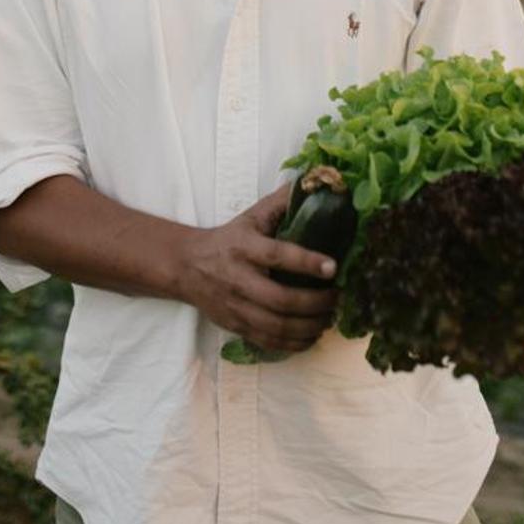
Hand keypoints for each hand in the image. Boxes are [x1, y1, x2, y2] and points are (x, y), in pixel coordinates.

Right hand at [178, 184, 338, 353]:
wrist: (186, 266)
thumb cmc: (228, 239)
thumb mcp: (251, 217)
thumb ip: (281, 203)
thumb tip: (312, 180)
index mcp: (243, 247)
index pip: (277, 255)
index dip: (307, 262)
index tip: (333, 267)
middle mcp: (238, 279)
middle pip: (280, 300)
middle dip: (315, 303)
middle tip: (338, 298)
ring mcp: (236, 307)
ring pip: (276, 326)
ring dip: (310, 326)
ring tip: (329, 317)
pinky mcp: (235, 326)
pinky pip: (269, 342)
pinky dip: (295, 343)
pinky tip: (312, 335)